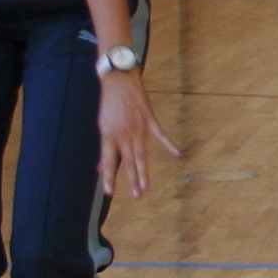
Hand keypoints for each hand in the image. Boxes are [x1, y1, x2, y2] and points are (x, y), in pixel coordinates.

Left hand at [95, 68, 180, 198]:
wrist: (119, 80)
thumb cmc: (109, 103)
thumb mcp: (103, 125)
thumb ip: (105, 148)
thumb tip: (100, 167)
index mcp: (109, 135)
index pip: (109, 162)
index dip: (108, 178)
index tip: (109, 193)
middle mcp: (123, 134)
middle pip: (128, 162)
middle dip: (132, 181)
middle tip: (136, 196)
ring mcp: (138, 128)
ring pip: (142, 155)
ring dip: (144, 172)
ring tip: (146, 187)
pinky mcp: (149, 120)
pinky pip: (160, 136)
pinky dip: (169, 145)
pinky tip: (176, 154)